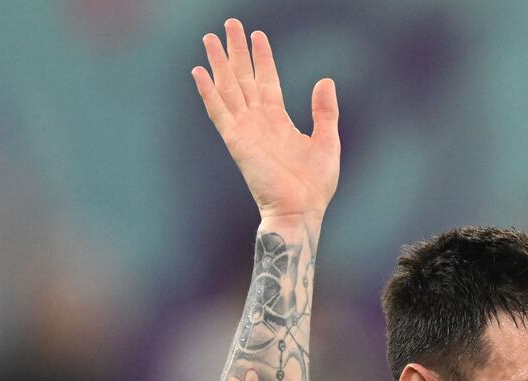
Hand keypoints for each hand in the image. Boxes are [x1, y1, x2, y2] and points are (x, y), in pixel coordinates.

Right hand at [191, 18, 340, 223]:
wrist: (301, 209)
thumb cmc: (315, 184)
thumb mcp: (327, 141)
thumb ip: (324, 111)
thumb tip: (325, 80)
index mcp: (278, 121)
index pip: (267, 80)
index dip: (262, 58)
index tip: (258, 35)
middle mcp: (259, 121)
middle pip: (243, 78)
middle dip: (236, 51)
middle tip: (229, 24)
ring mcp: (245, 130)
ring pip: (228, 88)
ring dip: (218, 63)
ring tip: (210, 38)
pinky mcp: (237, 141)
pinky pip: (219, 112)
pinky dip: (208, 92)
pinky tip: (200, 72)